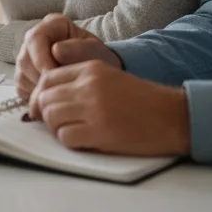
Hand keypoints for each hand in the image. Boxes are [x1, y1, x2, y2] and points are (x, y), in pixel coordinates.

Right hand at [14, 14, 120, 102]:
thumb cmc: (97, 60)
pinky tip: (53, 99)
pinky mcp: (24, 77)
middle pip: (25, 59)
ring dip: (39, 89)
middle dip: (42, 78)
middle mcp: (34, 39)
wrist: (97, 76)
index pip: (35, 38)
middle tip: (59, 90)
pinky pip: (22, 89)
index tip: (56, 75)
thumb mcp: (94, 52)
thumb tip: (56, 50)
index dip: (42, 58)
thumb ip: (78, 49)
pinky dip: (36, 97)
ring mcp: (27, 58)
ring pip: (22, 76)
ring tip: (60, 94)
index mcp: (52, 24)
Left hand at [29, 60, 191, 156]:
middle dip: (44, 113)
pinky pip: (66, 137)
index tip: (41, 108)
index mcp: (91, 69)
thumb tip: (47, 97)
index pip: (47, 79)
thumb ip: (80, 82)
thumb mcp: (109, 78)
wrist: (172, 115)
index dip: (39, 96)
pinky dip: (69, 141)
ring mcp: (93, 108)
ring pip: (51, 117)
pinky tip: (84, 141)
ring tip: (73, 131)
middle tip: (55, 124)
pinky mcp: (100, 131)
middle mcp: (89, 86)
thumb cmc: (142, 100)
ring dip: (56, 128)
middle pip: (45, 98)